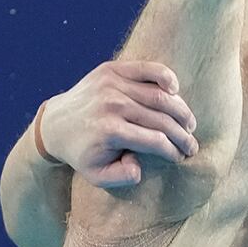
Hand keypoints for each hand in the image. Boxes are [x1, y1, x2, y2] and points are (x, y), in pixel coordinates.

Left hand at [38, 60, 199, 189]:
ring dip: (180, 110)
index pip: (155, 141)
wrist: (55, 124)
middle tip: (192, 143)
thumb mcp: (97, 175)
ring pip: (160, 95)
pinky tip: (175, 90)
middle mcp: (113, 104)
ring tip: (189, 123)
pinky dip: (166, 77)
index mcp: (110, 131)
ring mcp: (112, 84)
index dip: (173, 150)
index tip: (182, 157)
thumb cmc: (81, 153)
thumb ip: (121, 177)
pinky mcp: (111, 69)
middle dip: (182, 134)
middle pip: (162, 118)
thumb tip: (140, 168)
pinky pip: (146, 69)